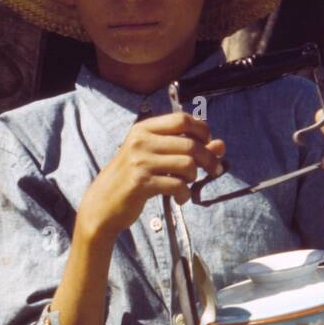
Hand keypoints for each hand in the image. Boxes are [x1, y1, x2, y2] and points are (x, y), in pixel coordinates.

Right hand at [79, 112, 225, 240]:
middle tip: (214, 170)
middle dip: (209, 159)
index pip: (183, 119)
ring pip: (187, 164)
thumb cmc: (131, 180)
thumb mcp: (155, 158)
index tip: (207, 145)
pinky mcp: (141, 183)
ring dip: (194, 178)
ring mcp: (140, 161)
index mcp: (144, 129)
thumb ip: (186, 149)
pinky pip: (177, 185)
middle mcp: (141, 141)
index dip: (202, 131)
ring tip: (186, 185)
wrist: (102, 205)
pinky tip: (179, 198)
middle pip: (191, 144)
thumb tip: (221, 145)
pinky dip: (184, 194)